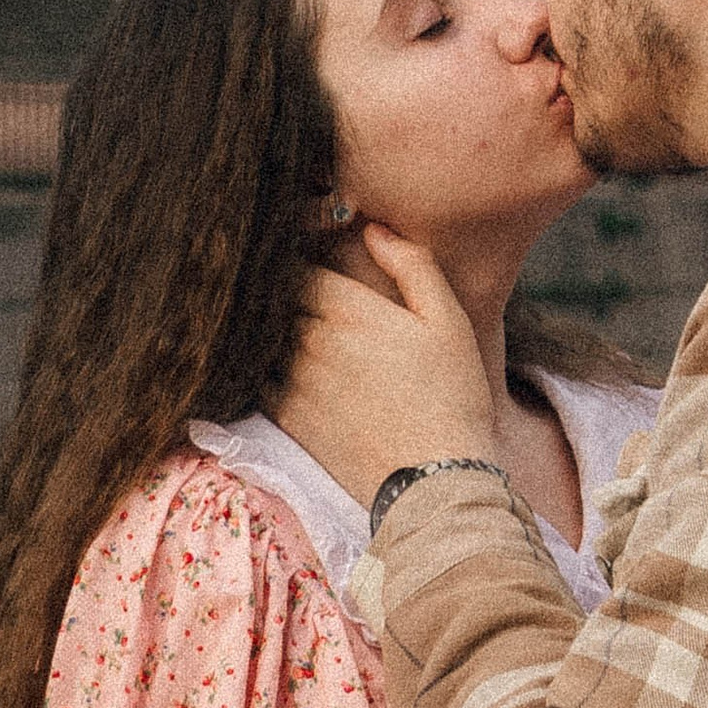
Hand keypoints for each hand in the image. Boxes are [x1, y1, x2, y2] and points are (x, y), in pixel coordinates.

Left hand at [277, 228, 496, 510]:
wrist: (435, 478)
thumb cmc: (452, 396)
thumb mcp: (449, 321)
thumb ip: (412, 266)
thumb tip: (374, 228)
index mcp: (351, 310)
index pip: (300, 265)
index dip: (299, 257)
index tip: (303, 256)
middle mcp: (313, 340)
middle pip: (278, 297)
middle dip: (279, 288)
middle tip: (283, 284)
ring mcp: (295, 380)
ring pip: (262, 335)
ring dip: (265, 325)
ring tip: (269, 320)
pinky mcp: (287, 416)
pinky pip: (254, 377)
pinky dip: (256, 364)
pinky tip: (266, 362)